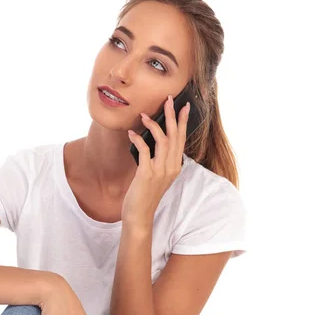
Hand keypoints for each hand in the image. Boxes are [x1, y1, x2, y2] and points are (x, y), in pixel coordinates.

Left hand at [122, 94, 190, 225]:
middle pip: (175, 136)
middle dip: (171, 116)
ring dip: (153, 125)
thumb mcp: (156, 175)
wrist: (139, 214)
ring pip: (162, 140)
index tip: (183, 106)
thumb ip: (159, 160)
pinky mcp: (147, 174)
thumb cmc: (145, 194)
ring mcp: (160, 171)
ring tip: (143, 115)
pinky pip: (145, 150)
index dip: (183, 122)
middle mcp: (171, 167)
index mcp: (175, 166)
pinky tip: (131, 133)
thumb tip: (152, 141)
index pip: (182, 139)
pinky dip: (138, 139)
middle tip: (168, 100)